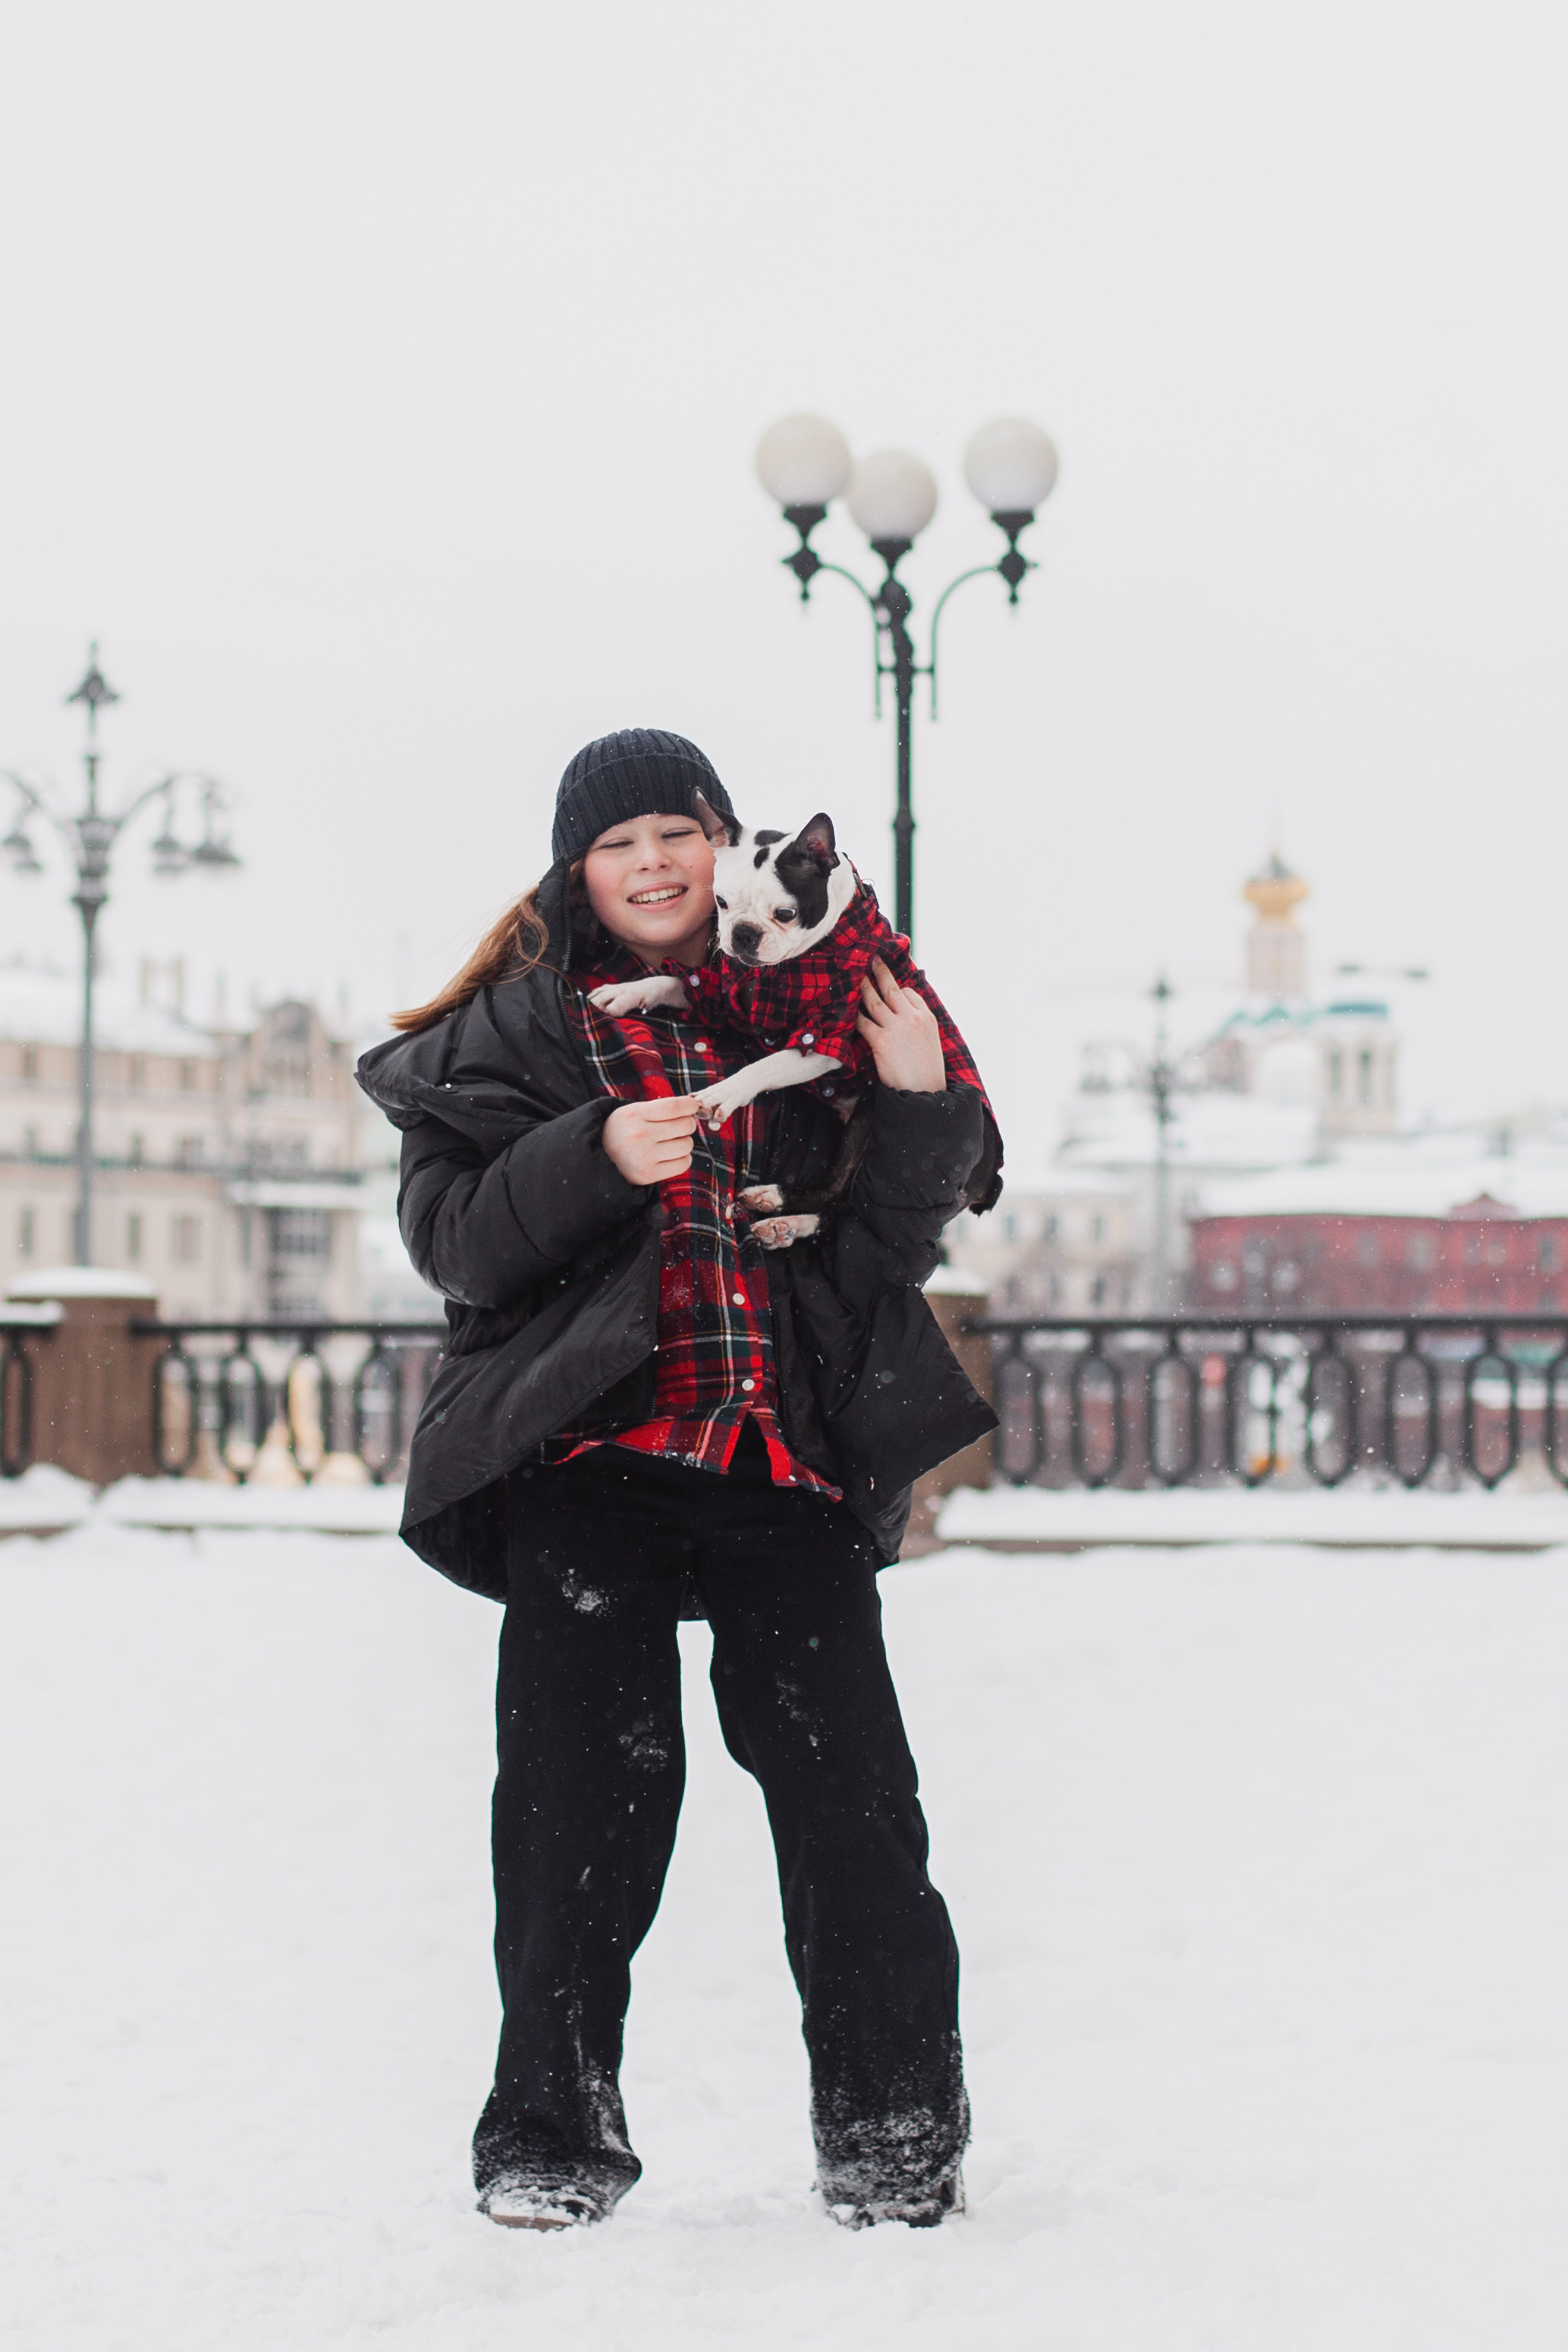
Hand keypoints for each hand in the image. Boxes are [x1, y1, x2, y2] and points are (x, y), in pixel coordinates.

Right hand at [602, 1095, 698, 1185]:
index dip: (690, 1106)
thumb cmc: (622, 1131)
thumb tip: (692, 1107)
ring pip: (686, 1145)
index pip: (674, 1107)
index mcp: (634, 1114)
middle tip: (681, 1127)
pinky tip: (671, 1156)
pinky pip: (683, 1164)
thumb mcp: (632, 1111)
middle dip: (688, 1124)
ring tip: (671, 1142)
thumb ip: (660, 1108)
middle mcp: (639, 1135)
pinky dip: (682, 1158)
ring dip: (684, 1142)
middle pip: (685, 1126)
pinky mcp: (648, 1175)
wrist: (598, 1158)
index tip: (692, 1107)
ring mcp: (644, 1157)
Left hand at [855, 959, 945, 1092]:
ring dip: (863, 988)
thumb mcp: (930, 1041)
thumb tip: (902, 1017)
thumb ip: (917, 1026)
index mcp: (927, 1017)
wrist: (924, 1092)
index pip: (909, 993)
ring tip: (856, 978)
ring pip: (875, 1002)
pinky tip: (848, 1010)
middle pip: (892, 989)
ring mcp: (896, 1028)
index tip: (889, 986)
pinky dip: (855, 1015)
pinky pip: (863, 1022)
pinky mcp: (881, 1041)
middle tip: (871, 960)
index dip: (897, 989)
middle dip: (879, 972)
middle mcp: (912, 1018)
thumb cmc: (926, 1072)